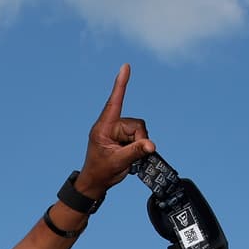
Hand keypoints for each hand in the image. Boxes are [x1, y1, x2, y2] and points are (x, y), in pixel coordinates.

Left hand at [77, 64, 154, 195]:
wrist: (96, 182)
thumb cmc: (101, 171)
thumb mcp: (118, 162)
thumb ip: (136, 152)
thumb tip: (152, 145)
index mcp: (103, 127)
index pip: (114, 102)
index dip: (121, 84)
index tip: (125, 66)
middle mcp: (111, 126)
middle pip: (137, 125)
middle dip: (139, 140)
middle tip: (131, 156)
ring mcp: (118, 131)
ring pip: (141, 131)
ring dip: (139, 144)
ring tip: (128, 157)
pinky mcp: (124, 137)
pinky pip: (140, 137)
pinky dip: (140, 147)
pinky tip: (130, 156)